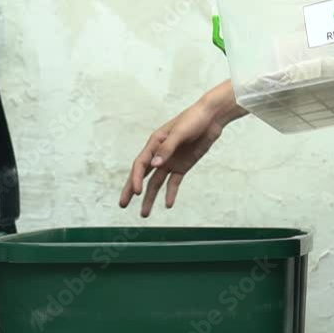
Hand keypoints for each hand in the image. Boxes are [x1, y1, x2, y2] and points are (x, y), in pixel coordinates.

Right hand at [119, 85, 242, 216]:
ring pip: (156, 182)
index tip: (137, 192)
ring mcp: (170, 161)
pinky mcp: (182, 166)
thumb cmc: (193, 120)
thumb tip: (154, 165)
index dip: (136, 179)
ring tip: (144, 214)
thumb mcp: (180, 132)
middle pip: (142, 175)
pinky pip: (173, 183)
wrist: (211, 118)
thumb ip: (167, 148)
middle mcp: (159, 154)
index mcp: (154, 143)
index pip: (141, 164)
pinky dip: (170, 193)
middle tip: (122, 205)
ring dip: (150, 197)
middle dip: (132, 189)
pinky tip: (168, 204)